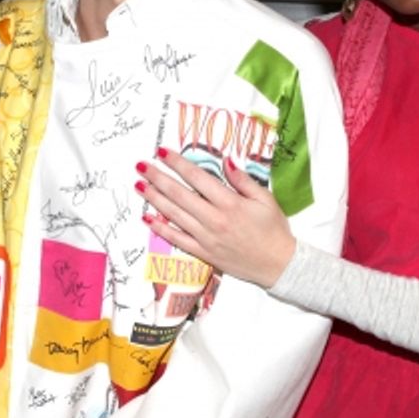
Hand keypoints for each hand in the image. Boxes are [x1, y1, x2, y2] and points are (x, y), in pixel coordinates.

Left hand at [136, 148, 295, 287]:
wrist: (278, 265)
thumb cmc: (274, 230)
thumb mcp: (265, 199)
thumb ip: (243, 180)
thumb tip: (226, 161)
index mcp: (230, 203)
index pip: (197, 178)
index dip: (178, 163)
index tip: (163, 152)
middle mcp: (214, 220)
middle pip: (179, 194)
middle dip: (158, 178)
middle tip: (142, 166)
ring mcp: (206, 238)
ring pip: (174, 215)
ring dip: (154, 199)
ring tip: (140, 185)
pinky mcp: (204, 253)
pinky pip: (177, 239)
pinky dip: (161, 229)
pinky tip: (148, 218)